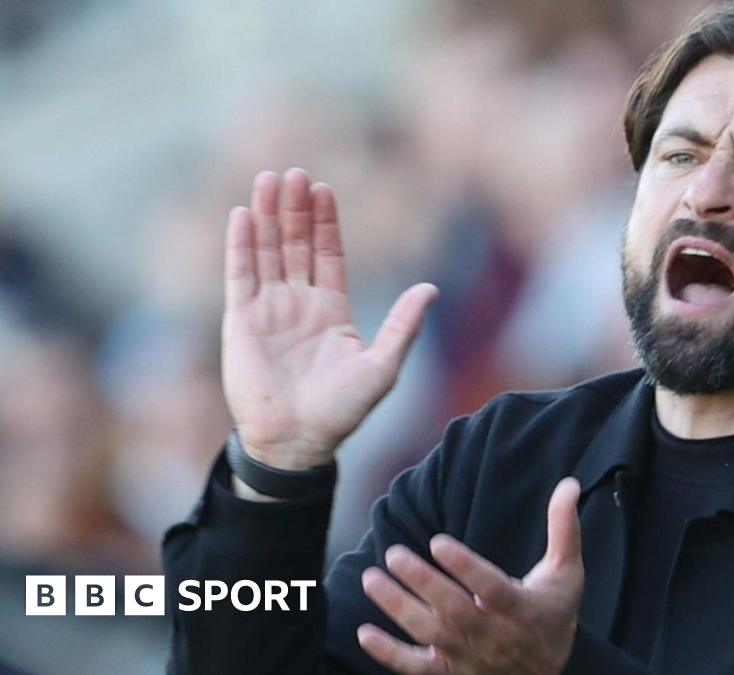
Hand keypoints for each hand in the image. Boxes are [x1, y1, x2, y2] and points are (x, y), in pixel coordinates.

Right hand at [222, 168, 437, 468]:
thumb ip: (404, 324)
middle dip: (295, 209)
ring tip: (269, 179)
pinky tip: (243, 214)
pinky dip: (241, 245)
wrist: (298, 441)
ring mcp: (267, 311)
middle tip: (295, 172)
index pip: (327, 255)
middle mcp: (298, 305)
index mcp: (331, 311)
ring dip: (267, 216)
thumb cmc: (342, 411)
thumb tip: (431, 287)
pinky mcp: (240, 323)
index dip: (325, 222)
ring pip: (267, 252)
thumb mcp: (383, 365)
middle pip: (295, 245)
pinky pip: (239, 275)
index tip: (324, 188)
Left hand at [359, 478, 583, 673]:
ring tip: (372, 579)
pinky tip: (365, 632)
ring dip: (399, 609)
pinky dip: (390, 655)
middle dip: (422, 582)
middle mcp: (495, 637)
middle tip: (394, 553)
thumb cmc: (554, 612)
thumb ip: (564, 528)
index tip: (438, 542)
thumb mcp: (566, 572)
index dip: (465, 567)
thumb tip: (569, 484)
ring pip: (431, 636)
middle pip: (455, 611)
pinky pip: (418, 669)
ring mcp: (471, 658)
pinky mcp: (452, 674)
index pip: (492, 588)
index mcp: (523, 610)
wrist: (547, 672)